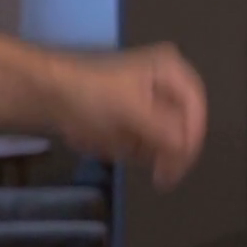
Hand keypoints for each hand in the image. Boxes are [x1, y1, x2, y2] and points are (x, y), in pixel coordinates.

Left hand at [52, 43, 207, 188]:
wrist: (50, 95)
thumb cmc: (93, 95)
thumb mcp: (134, 111)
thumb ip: (166, 132)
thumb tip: (185, 153)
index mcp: (172, 71)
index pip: (196, 112)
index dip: (191, 141)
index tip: (177, 167)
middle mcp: (167, 85)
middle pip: (183, 129)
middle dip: (163, 148)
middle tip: (156, 174)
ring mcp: (151, 103)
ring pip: (166, 141)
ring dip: (145, 150)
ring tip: (118, 142)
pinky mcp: (135, 120)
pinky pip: (147, 146)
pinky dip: (132, 150)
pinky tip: (111, 141)